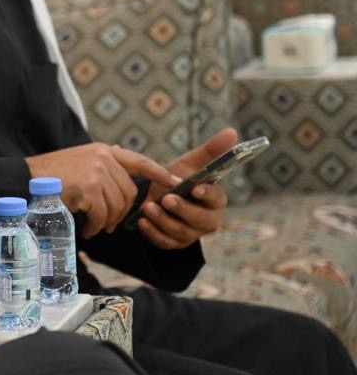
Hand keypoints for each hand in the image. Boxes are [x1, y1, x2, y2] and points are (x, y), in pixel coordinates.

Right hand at [27, 143, 178, 236]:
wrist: (24, 179)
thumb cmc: (49, 176)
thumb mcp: (79, 163)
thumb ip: (101, 168)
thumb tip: (124, 182)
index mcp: (103, 151)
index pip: (140, 161)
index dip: (159, 173)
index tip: (175, 182)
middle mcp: (103, 158)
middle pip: (129, 192)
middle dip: (122, 212)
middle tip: (108, 224)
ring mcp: (96, 172)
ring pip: (117, 205)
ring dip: (108, 221)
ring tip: (97, 228)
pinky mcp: (88, 188)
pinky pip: (102, 214)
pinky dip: (96, 226)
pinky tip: (88, 230)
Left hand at [135, 128, 234, 249]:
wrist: (154, 194)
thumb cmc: (179, 178)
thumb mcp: (191, 162)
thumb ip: (211, 150)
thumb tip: (232, 131)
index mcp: (215, 199)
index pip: (216, 198)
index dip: (207, 194)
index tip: (195, 188)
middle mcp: (207, 219)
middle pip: (200, 219)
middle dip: (183, 209)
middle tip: (167, 199)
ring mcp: (191, 233)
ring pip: (181, 232)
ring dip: (164, 220)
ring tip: (148, 207)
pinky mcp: (174, 243)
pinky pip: (165, 242)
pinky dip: (152, 233)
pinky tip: (141, 222)